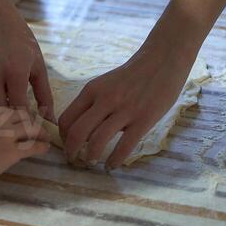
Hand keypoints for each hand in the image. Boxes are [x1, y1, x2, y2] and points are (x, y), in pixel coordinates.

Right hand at [0, 0, 54, 119]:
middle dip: (8, 124)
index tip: (31, 129)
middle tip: (17, 131)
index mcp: (15, 71)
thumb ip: (45, 95)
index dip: (25, 122)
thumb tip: (51, 121)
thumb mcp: (38, 67)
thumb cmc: (22, 44)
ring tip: (3, 124)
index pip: (19, 108)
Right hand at [0, 105, 50, 196]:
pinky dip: (42, 147)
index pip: (11, 107)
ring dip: (42, 132)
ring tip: (46, 137)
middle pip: (24, 114)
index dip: (21, 113)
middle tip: (39, 127)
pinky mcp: (12, 152)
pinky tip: (45, 149)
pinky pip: (34, 146)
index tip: (27, 118)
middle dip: (34, 120)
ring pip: (32, 128)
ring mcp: (6, 134)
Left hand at [58, 45, 193, 168]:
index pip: (67, 118)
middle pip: (77, 132)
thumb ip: (95, 103)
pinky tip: (112, 165)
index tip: (67, 146)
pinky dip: (115, 160)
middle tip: (74, 160)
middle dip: (71, 151)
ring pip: (97, 141)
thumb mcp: (106, 84)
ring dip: (90, 157)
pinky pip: (124, 146)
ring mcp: (124, 110)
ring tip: (91, 163)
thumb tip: (84, 131)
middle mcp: (104, 100)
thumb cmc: (133, 75)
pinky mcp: (143, 120)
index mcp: (92, 90)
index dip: (63, 137)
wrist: (162, 60)